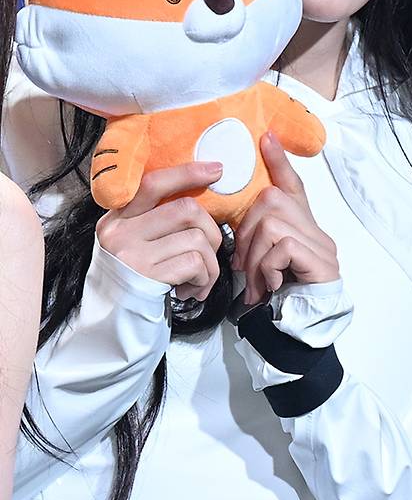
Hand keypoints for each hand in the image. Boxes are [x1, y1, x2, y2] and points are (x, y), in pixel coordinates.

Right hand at [96, 161, 223, 300]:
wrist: (108, 329)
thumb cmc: (132, 282)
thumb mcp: (134, 243)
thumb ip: (156, 219)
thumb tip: (200, 195)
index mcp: (117, 217)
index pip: (154, 183)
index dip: (187, 173)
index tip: (215, 170)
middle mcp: (119, 232)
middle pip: (186, 209)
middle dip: (212, 231)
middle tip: (209, 252)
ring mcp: (131, 256)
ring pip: (197, 239)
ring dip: (210, 263)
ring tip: (199, 278)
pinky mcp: (145, 279)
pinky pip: (195, 264)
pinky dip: (204, 279)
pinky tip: (192, 291)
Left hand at [231, 131, 339, 304]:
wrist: (302, 334)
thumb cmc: (280, 299)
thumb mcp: (262, 264)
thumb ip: (255, 243)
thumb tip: (230, 230)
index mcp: (301, 228)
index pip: (292, 185)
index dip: (278, 161)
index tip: (266, 137)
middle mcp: (316, 231)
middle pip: (272, 200)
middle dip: (247, 232)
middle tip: (242, 266)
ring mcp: (322, 246)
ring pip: (272, 224)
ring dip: (254, 257)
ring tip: (255, 283)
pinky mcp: (321, 262)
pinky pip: (282, 245)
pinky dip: (267, 267)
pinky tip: (269, 286)